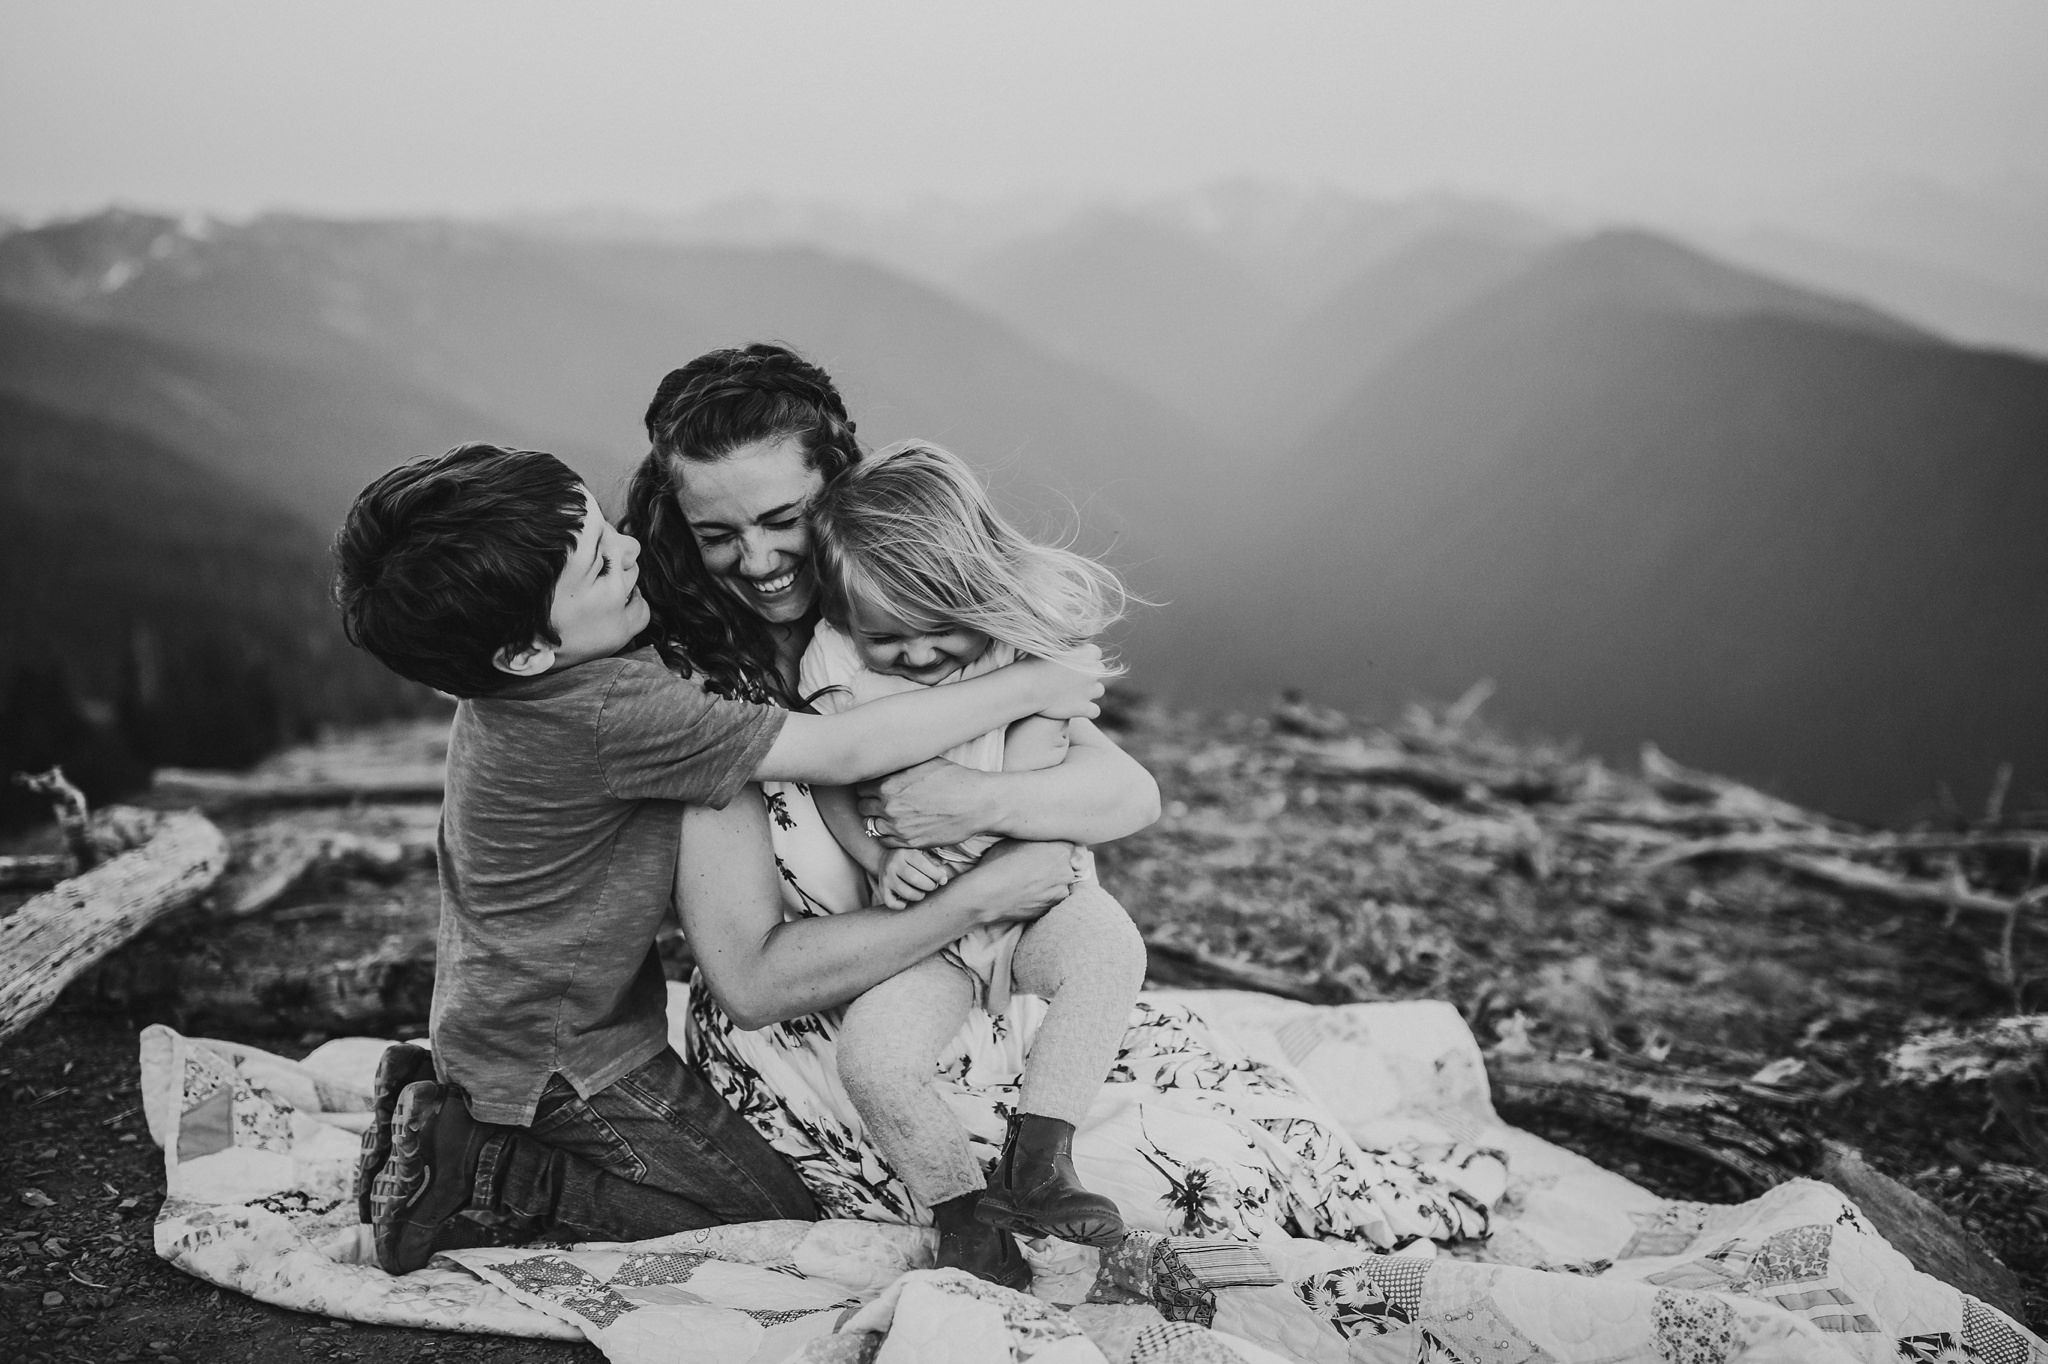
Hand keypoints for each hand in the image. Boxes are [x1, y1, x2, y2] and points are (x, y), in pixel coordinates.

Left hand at [858, 758, 994, 848]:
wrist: (977, 803)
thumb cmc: (954, 778)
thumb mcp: (923, 763)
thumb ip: (899, 767)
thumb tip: (883, 763)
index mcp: (889, 785)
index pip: (861, 788)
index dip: (869, 786)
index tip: (877, 787)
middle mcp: (889, 808)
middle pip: (863, 807)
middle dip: (871, 803)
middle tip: (884, 801)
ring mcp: (899, 828)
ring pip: (872, 826)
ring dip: (879, 820)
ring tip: (892, 815)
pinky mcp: (910, 843)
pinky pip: (886, 841)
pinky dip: (889, 835)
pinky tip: (900, 827)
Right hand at [879, 847, 955, 907]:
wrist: (883, 858)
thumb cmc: (908, 858)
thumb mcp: (919, 854)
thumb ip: (932, 863)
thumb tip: (943, 877)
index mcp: (904, 853)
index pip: (922, 864)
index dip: (936, 874)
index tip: (943, 880)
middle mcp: (893, 865)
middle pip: (914, 879)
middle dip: (929, 886)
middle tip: (933, 886)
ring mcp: (886, 878)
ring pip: (905, 892)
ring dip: (919, 896)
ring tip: (922, 893)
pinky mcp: (882, 889)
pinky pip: (892, 903)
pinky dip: (901, 905)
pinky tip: (907, 900)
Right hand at [945, 839, 1080, 927]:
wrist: (986, 895)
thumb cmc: (998, 863)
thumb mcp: (1017, 839)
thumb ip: (1038, 838)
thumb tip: (1043, 837)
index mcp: (1061, 850)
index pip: (1071, 845)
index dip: (1058, 847)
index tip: (1047, 850)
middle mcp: (1066, 871)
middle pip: (1068, 865)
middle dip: (1056, 864)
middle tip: (1035, 865)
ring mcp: (1060, 892)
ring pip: (1061, 883)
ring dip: (1051, 882)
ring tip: (1028, 881)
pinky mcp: (1051, 909)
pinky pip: (1051, 899)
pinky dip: (1043, 896)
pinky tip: (1026, 892)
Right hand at [1021, 647, 1104, 720]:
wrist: (1028, 687)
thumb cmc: (1034, 663)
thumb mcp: (1050, 646)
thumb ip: (1065, 642)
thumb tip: (1069, 639)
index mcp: (1088, 653)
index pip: (1095, 652)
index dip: (1083, 656)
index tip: (1072, 660)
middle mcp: (1093, 671)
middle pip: (1098, 670)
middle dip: (1088, 673)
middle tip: (1070, 676)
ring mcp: (1090, 691)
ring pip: (1098, 690)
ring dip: (1089, 691)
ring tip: (1073, 692)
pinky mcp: (1084, 708)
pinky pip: (1094, 711)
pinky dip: (1088, 710)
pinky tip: (1076, 707)